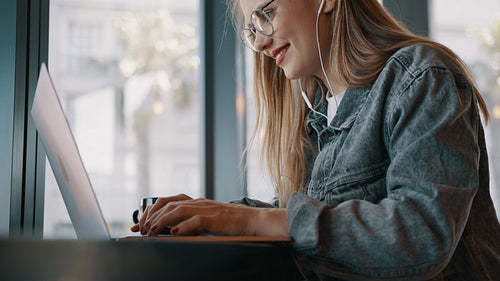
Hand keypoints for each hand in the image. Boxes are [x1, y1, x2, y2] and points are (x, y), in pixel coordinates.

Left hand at [130, 194, 289, 236]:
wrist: (251, 221)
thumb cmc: (228, 223)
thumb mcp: (204, 222)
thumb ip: (189, 223)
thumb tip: (170, 231)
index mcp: (194, 202)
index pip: (166, 201)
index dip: (150, 211)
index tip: (138, 225)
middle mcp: (197, 202)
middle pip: (168, 203)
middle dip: (152, 216)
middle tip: (143, 230)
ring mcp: (205, 208)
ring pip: (178, 209)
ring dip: (162, 220)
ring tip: (152, 231)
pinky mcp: (214, 217)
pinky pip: (196, 219)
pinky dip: (183, 226)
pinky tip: (174, 232)